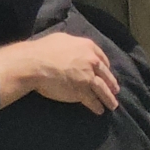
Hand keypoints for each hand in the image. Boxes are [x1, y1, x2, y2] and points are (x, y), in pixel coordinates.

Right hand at [0, 32, 119, 113]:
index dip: (106, 67)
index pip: (102, 58)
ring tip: (113, 105)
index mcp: (87, 47)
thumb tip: (72, 45)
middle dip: (112, 84)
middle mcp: (91, 61)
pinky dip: (97, 107)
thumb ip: (72, 44)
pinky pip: (93, 101)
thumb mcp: (61, 39)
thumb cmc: (42, 50)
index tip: (107, 72)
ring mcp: (88, 77)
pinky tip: (99, 111)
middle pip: (106, 75)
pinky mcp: (82, 91)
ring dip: (109, 99)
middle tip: (115, 90)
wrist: (34, 64)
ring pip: (103, 89)